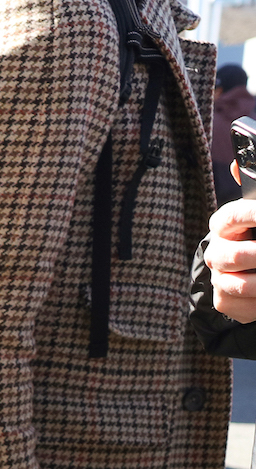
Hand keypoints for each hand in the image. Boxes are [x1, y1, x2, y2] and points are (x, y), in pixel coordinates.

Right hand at [205, 194, 255, 323]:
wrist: (253, 270)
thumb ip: (253, 188)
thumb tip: (236, 163)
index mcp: (224, 223)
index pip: (234, 216)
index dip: (254, 215)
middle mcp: (216, 250)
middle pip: (237, 255)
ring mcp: (218, 277)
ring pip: (242, 284)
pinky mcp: (223, 300)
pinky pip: (245, 304)